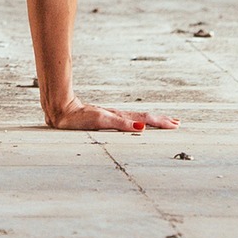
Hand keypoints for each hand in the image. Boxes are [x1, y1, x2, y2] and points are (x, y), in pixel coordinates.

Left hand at [43, 97, 178, 133]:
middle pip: (143, 117)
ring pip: (136, 118)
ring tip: (164, 121)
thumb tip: (141, 127)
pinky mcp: (104, 118)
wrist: (60, 110)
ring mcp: (111, 117)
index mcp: (119, 117)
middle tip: (177, 123)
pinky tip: (139, 124)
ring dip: (152, 120)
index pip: (144, 119)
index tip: (176, 125)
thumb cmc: (78, 117)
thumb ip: (120, 123)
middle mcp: (117, 116)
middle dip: (160, 121)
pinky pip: (127, 120)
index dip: (160, 122)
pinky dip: (138, 121)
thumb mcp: (101, 121)